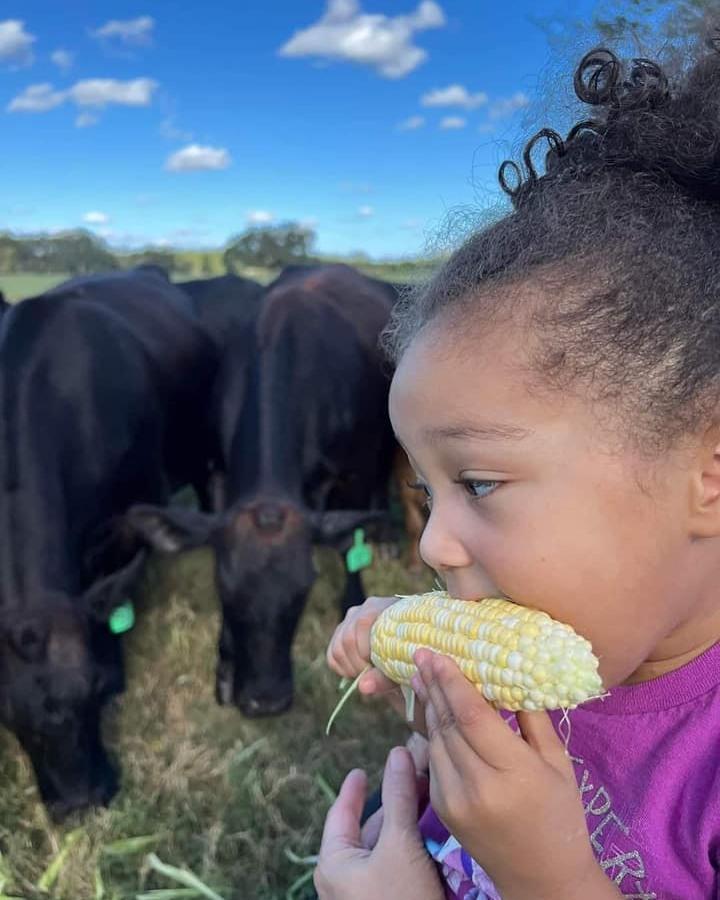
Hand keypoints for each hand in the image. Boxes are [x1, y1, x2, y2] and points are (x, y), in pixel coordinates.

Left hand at [314, 746, 443, 899]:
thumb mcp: (400, 844)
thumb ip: (399, 796)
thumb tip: (398, 752)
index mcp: (333, 864)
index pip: (340, 814)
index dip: (354, 789)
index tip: (362, 770)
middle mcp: (343, 882)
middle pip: (367, 830)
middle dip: (392, 804)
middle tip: (416, 778)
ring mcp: (365, 897)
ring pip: (385, 850)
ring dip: (405, 826)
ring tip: (428, 803)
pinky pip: (396, 869)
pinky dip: (411, 848)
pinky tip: (431, 837)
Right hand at [327, 596, 427, 733]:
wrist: (413, 645)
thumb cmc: (412, 654)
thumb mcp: (403, 668)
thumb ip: (384, 677)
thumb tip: (361, 686)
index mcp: (385, 608)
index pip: (363, 624)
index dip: (366, 652)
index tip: (378, 667)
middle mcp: (365, 608)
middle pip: (347, 638)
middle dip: (358, 665)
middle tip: (373, 675)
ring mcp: (351, 619)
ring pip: (338, 647)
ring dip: (350, 668)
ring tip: (368, 673)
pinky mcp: (341, 631)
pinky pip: (332, 654)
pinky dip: (342, 668)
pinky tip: (358, 671)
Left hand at [414, 649, 615, 899]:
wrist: (542, 878)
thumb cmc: (560, 814)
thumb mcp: (558, 763)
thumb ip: (532, 719)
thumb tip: (510, 674)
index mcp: (513, 772)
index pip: (472, 716)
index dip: (451, 682)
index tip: (437, 654)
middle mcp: (477, 787)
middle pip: (447, 724)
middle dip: (432, 685)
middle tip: (421, 652)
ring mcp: (455, 801)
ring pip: (435, 740)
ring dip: (428, 705)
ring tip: (423, 674)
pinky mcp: (442, 809)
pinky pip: (433, 760)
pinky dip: (431, 733)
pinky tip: (432, 710)